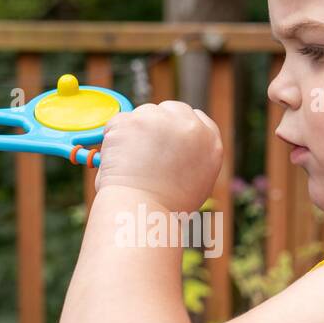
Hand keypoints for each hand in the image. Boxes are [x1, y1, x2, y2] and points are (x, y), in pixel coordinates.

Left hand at [94, 100, 222, 213]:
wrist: (143, 212)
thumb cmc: (165, 209)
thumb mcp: (197, 182)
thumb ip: (192, 157)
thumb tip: (175, 146)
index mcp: (210, 142)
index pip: (196, 117)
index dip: (178, 126)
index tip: (165, 138)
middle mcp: (189, 126)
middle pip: (170, 109)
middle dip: (156, 125)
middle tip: (143, 150)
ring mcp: (160, 120)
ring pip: (143, 114)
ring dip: (134, 131)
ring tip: (131, 163)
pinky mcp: (132, 120)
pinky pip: (118, 122)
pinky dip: (113, 138)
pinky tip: (118, 160)